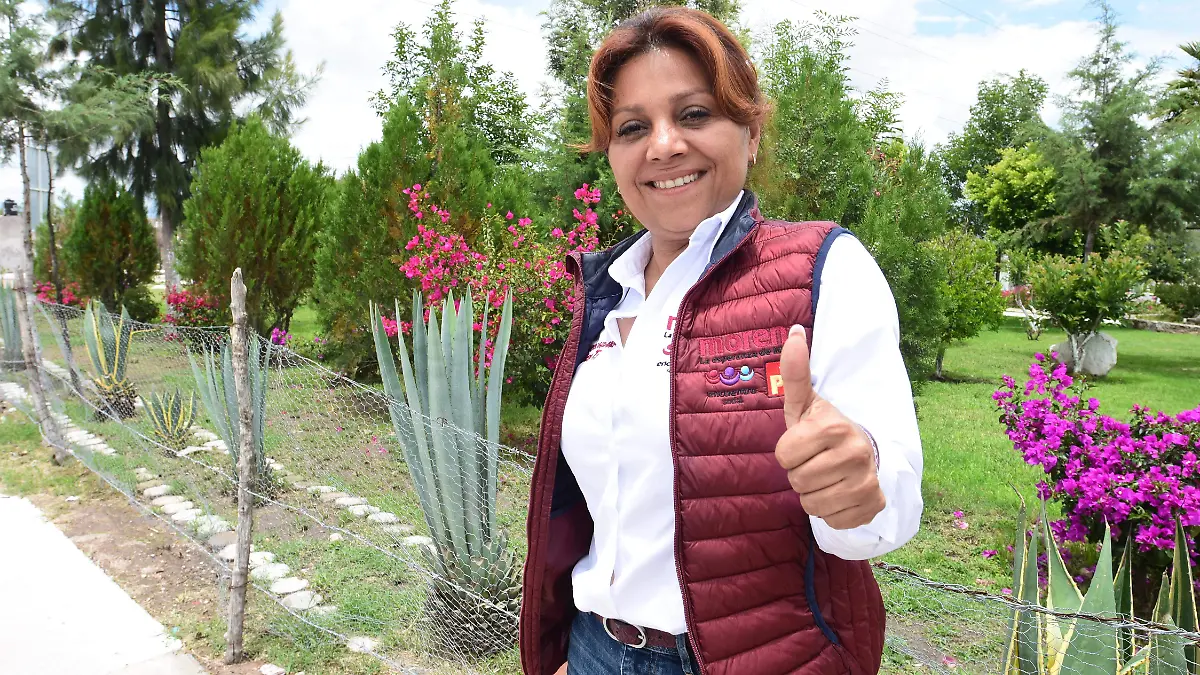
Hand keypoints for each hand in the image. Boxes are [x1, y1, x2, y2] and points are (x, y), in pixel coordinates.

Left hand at [774, 325, 884, 529]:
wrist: (865, 451)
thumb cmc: (824, 428)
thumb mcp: (805, 403)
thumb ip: (795, 372)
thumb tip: (794, 332)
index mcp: (832, 427)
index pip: (783, 456)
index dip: (788, 452)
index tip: (804, 444)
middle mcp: (854, 453)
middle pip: (797, 482)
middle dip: (800, 474)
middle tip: (816, 461)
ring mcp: (867, 481)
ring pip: (813, 504)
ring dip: (813, 494)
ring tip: (826, 476)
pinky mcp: (874, 504)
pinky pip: (833, 520)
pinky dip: (832, 511)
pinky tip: (840, 492)